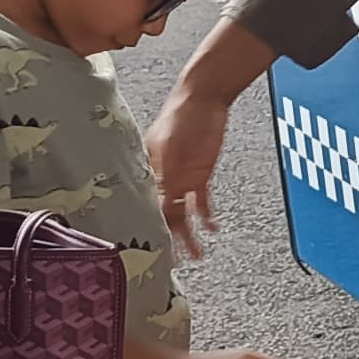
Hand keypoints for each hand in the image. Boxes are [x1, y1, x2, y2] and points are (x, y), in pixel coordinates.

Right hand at [145, 76, 229, 258]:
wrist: (206, 96)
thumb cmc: (181, 112)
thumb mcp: (170, 146)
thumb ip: (165, 175)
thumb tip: (158, 203)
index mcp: (149, 171)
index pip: (146, 206)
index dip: (148, 228)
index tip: (149, 249)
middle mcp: (164, 179)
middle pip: (164, 216)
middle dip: (168, 240)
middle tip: (173, 263)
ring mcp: (182, 178)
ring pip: (183, 214)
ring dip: (190, 235)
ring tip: (196, 255)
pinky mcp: (200, 175)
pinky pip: (201, 203)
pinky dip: (206, 217)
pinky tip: (212, 229)